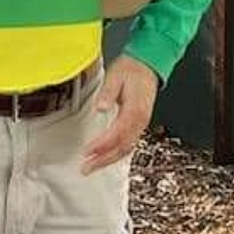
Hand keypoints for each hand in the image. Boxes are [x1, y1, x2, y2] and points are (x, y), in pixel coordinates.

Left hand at [80, 55, 157, 174]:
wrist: (147, 65)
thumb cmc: (131, 70)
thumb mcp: (116, 76)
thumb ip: (108, 93)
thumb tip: (100, 107)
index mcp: (135, 109)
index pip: (117, 133)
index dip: (102, 145)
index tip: (88, 151)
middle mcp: (140, 121)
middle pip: (122, 147)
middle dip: (103, 159)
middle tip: (86, 167)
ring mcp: (141, 124)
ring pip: (126, 149)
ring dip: (108, 160)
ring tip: (91, 166)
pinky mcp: (139, 125)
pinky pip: (128, 145)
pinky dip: (116, 154)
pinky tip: (105, 158)